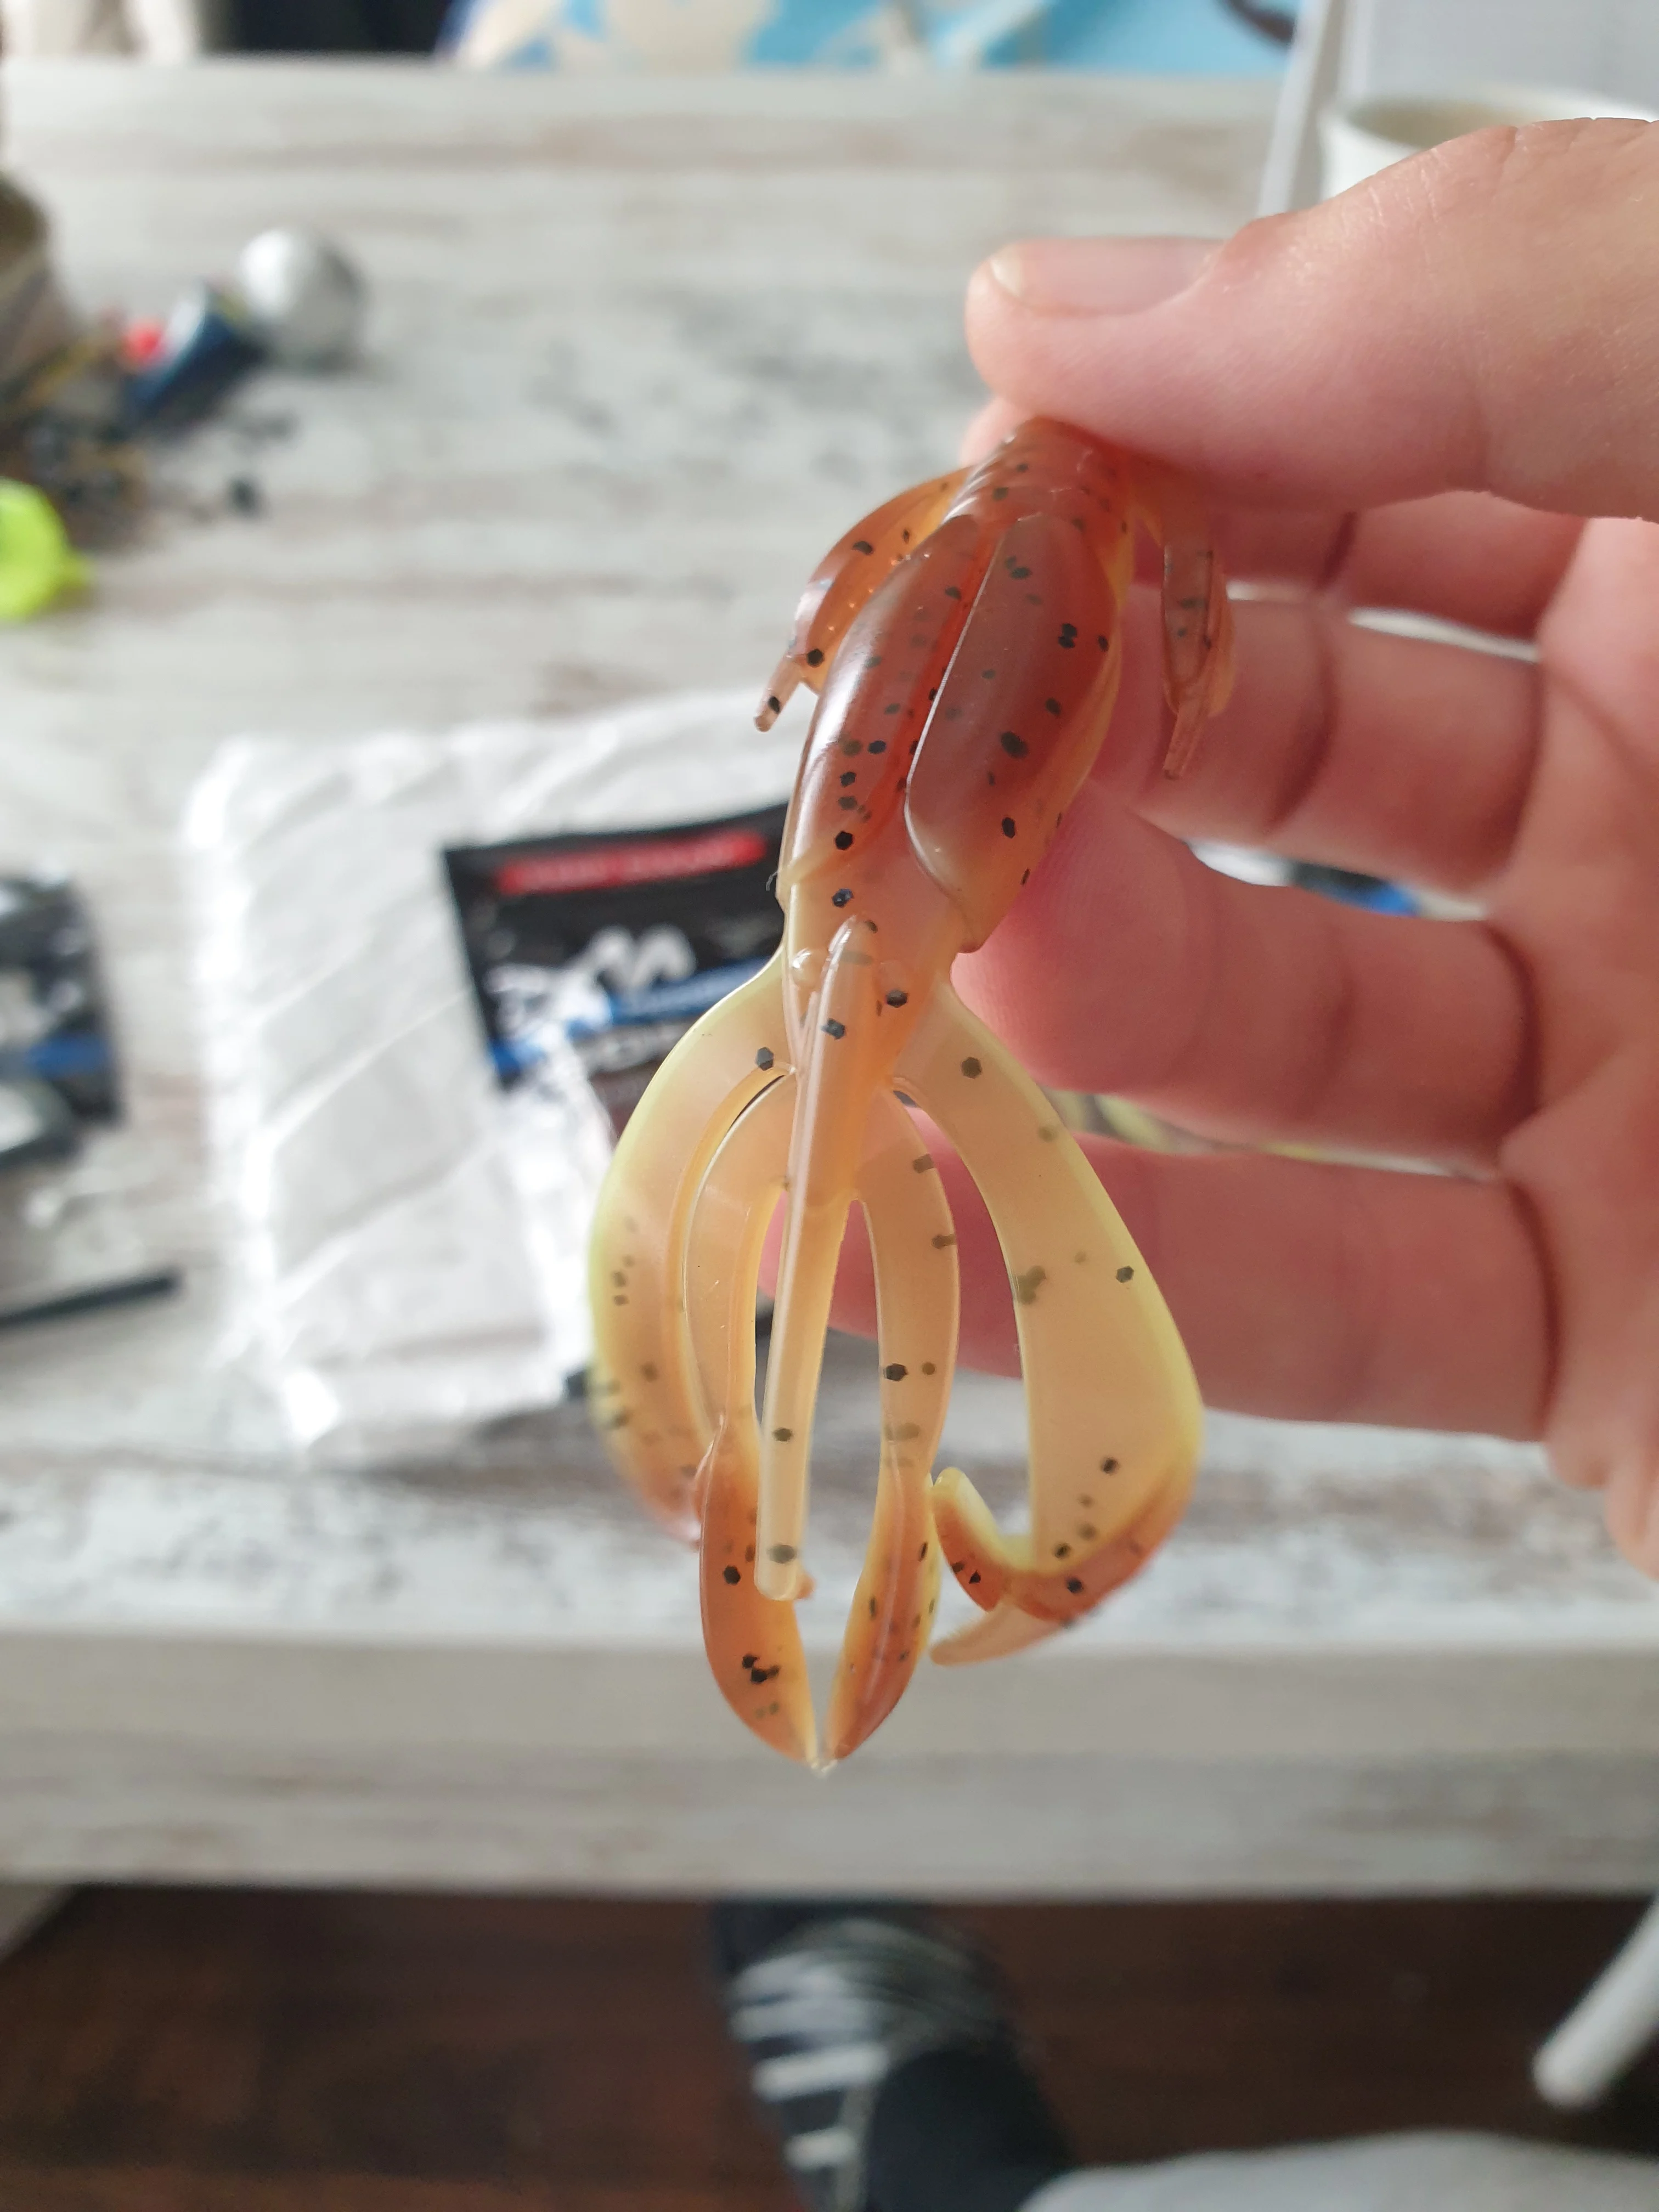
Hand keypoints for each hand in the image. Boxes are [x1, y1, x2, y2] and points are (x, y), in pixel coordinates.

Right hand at [842, 121, 1658, 1568]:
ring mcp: (1621, 1085)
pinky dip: (1148, 1293)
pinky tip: (976, 1237)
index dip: (1139, 474)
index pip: (1338, 472)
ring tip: (946, 986)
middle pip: (1263, 761)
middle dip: (1074, 754)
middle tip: (923, 771)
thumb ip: (1481, 299)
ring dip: (1081, 1017)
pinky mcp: (1608, 1342)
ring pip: (1265, 1048)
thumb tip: (1063, 306)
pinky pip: (1337, 1312)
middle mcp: (1656, 807)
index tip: (975, 515)